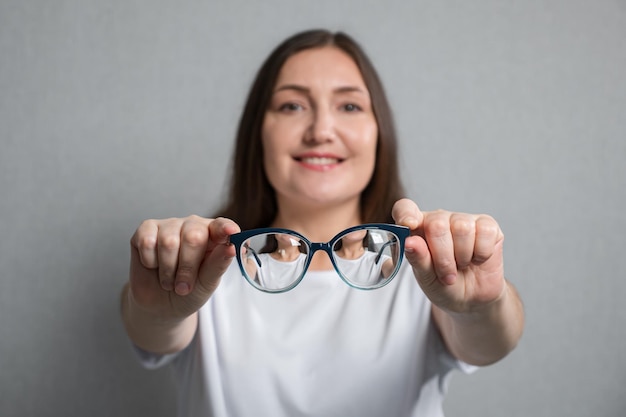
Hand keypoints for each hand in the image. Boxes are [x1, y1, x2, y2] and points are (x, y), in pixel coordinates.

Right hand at [129, 216, 239, 319]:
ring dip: (168, 270)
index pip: (222, 226)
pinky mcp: (146, 229)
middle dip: (187, 268)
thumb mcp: (207, 283)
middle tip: (184, 287)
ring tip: (169, 281)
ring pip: (168, 242)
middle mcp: (193, 226)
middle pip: (193, 236)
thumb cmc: (189, 292)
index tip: (231, 233)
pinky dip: (150, 261)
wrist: (159, 306)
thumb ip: (218, 265)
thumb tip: (231, 247)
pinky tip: (153, 266)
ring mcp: (169, 225)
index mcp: (214, 236)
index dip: (225, 229)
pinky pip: (147, 242)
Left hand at [392, 198, 505, 313]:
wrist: (472, 298)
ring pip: (462, 228)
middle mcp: (439, 219)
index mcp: (417, 228)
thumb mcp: (426, 278)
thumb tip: (410, 242)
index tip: (409, 225)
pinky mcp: (487, 225)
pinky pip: (484, 232)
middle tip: (446, 275)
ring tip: (461, 266)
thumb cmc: (443, 285)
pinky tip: (477, 259)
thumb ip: (418, 259)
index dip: (406, 214)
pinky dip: (481, 253)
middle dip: (442, 257)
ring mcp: (464, 220)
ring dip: (462, 257)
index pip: (405, 208)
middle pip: (437, 225)